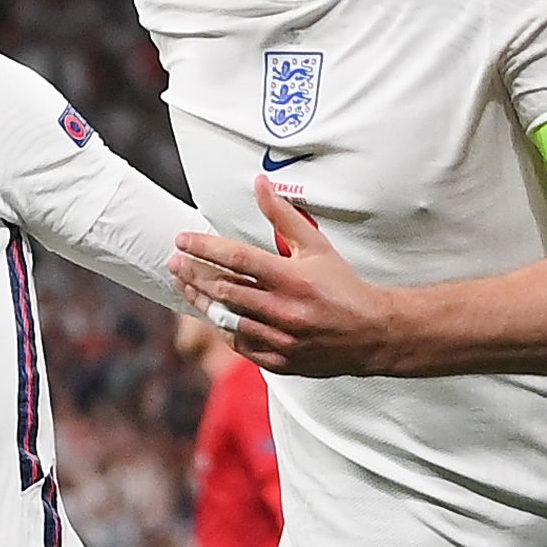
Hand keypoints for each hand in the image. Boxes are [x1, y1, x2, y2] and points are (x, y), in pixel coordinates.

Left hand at [174, 180, 402, 374]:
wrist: (371, 334)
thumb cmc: (343, 287)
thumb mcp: (316, 246)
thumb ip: (284, 215)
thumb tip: (260, 185)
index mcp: (293, 279)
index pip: (237, 258)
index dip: (205, 247)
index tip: (183, 239)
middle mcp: (285, 310)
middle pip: (224, 289)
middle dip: (194, 273)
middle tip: (176, 261)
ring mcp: (281, 339)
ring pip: (226, 319)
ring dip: (201, 301)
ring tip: (185, 285)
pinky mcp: (280, 361)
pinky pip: (240, 345)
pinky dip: (223, 328)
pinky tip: (212, 313)